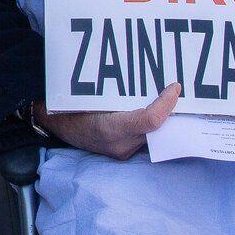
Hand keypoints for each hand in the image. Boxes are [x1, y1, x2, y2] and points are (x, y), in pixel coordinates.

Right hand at [36, 84, 179, 159]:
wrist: (56, 126)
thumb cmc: (70, 107)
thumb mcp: (91, 95)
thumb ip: (120, 95)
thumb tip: (148, 81)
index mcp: (111, 128)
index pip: (150, 120)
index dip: (167, 104)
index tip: (175, 87)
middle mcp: (120, 144)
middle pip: (158, 128)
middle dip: (171, 111)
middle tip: (179, 92)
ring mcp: (123, 151)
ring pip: (154, 134)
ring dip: (163, 117)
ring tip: (171, 98)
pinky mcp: (124, 152)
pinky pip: (146, 137)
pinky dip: (153, 124)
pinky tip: (157, 110)